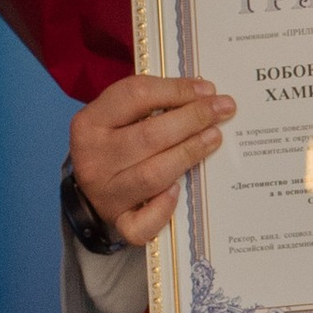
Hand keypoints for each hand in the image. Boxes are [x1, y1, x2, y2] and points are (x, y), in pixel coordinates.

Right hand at [68, 73, 233, 246]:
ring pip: (153, 174)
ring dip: (189, 153)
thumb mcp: (119, 118)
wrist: (92, 193)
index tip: (208, 89)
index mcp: (89, 123)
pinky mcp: (118, 222)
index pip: (135, 96)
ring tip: (215, 137)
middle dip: (192, 119)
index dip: (176, 90)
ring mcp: (105, 193)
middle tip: (223, 109)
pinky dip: (163, 208)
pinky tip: (179, 190)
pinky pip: (143, 222)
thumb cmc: (115, 147)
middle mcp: (92, 157)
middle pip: (149, 135)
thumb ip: (150, 103)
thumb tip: (203, 92)